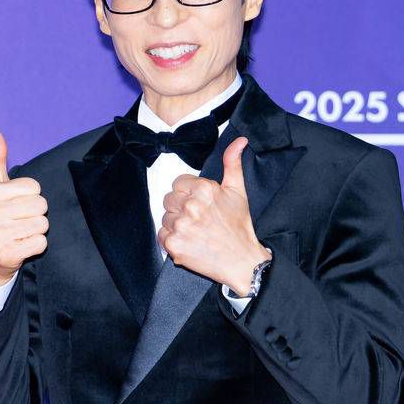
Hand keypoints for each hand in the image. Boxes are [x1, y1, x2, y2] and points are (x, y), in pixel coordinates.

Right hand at [0, 128, 48, 285]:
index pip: (35, 187)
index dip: (30, 197)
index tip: (15, 206)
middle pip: (42, 205)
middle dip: (35, 214)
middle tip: (18, 222)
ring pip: (43, 224)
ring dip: (36, 231)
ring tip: (20, 234)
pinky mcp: (7, 253)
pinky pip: (41, 243)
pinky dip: (36, 246)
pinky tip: (21, 246)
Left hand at [158, 136, 270, 295]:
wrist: (242, 261)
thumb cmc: (239, 227)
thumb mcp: (238, 191)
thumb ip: (232, 163)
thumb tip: (239, 142)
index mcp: (204, 190)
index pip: (178, 183)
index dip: (188, 194)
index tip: (199, 204)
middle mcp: (191, 206)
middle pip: (169, 199)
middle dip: (181, 208)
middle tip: (199, 219)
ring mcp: (181, 226)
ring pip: (165, 217)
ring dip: (176, 224)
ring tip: (196, 232)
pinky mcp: (174, 244)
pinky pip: (161, 235)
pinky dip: (172, 240)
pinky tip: (188, 241)